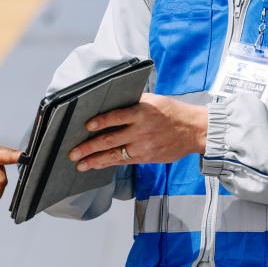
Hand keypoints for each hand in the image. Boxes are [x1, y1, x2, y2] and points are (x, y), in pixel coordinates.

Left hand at [67, 93, 206, 170]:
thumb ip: (132, 104)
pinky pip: (124, 161)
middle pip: (110, 139)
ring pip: (115, 155)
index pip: (116, 116)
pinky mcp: (147, 158)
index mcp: (142, 111)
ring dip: (95, 160)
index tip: (86, 126)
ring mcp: (144, 146)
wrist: (194, 130)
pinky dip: (108, 163)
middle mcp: (141, 130)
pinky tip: (96, 165)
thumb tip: (109, 103)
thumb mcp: (152, 100)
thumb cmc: (171, 112)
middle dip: (89, 147)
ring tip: (80, 164)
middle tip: (73, 152)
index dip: (100, 121)